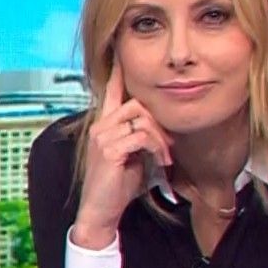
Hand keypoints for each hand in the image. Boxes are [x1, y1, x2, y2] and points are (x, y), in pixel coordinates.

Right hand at [73, 62, 173, 247]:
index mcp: (104, 126)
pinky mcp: (109, 150)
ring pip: (141, 119)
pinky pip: (141, 136)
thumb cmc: (117, 186)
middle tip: (167, 146)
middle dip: (159, 123)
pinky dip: (156, 148)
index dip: (119, 73)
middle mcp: (100, 126)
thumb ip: (140, 138)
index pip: (110, 91)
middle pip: (137, 103)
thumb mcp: (133, 157)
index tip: (123, 55)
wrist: (100, 212)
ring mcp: (102, 137)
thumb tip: (159, 130)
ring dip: (160, 138)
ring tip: (164, 157)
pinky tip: (160, 162)